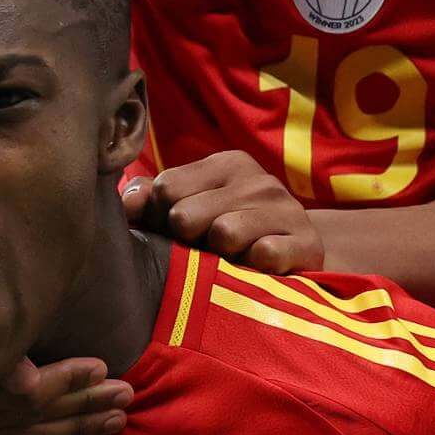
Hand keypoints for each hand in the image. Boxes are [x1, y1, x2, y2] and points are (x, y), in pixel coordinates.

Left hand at [122, 152, 323, 273]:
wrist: (299, 259)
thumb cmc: (230, 235)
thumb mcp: (191, 211)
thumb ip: (152, 200)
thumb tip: (127, 201)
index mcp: (227, 164)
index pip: (165, 188)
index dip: (159, 218)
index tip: (175, 232)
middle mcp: (259, 180)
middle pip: (185, 214)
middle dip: (185, 240)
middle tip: (203, 251)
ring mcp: (287, 209)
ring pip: (225, 233)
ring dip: (219, 256)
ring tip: (230, 259)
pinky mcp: (307, 243)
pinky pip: (263, 255)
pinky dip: (253, 269)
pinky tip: (256, 270)